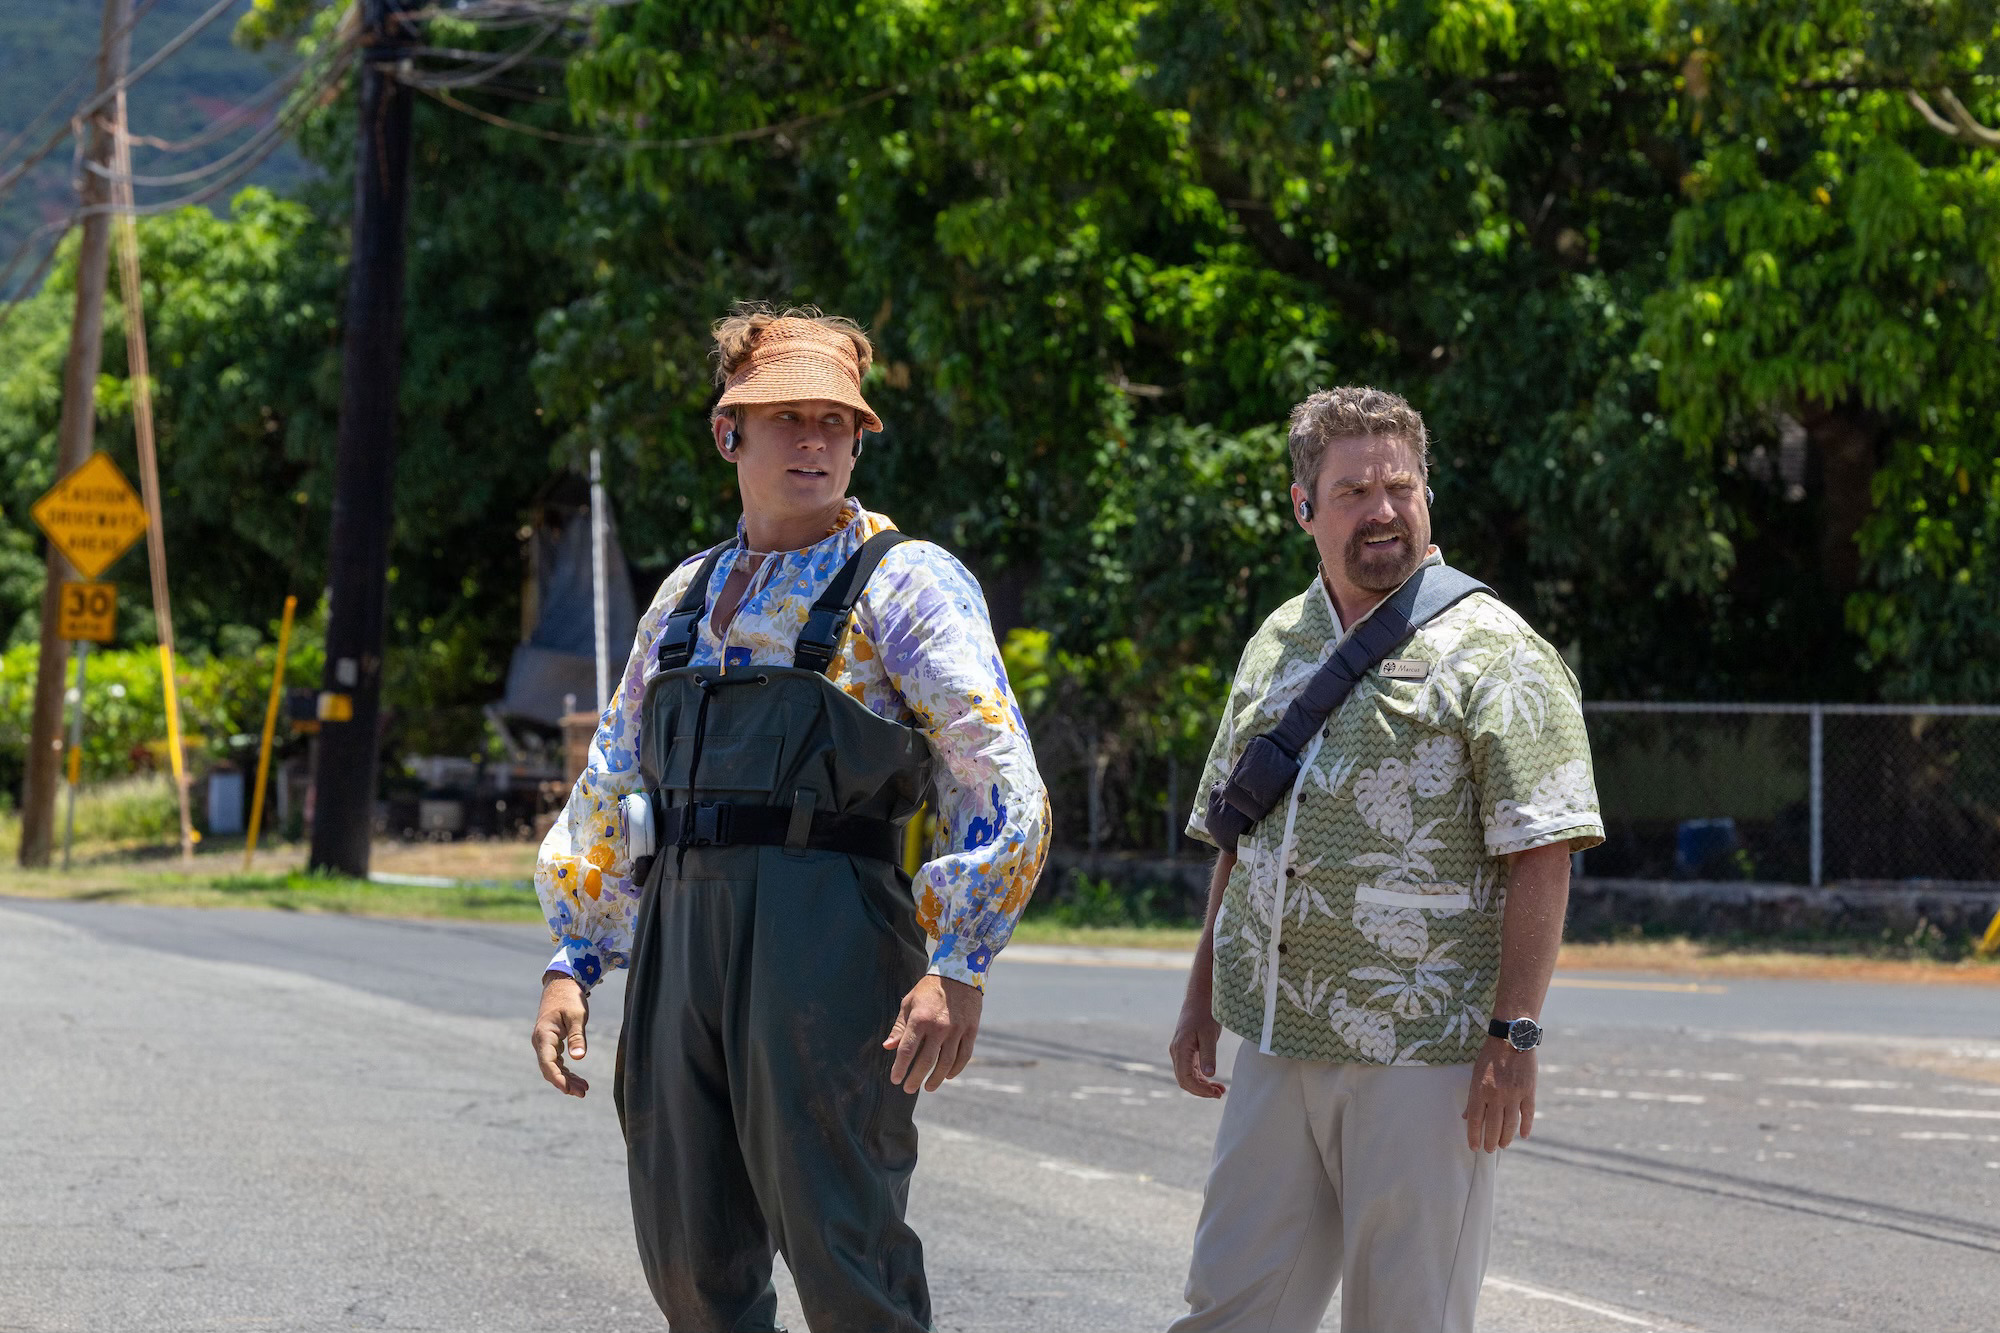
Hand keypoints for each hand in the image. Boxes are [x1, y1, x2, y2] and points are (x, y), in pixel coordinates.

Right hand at [532, 971, 590, 1097]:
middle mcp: (541, 1042)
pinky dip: (566, 1071)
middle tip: (583, 1093)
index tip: (567, 1089)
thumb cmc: (569, 998)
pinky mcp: (551, 1044)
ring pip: (554, 1067)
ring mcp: (545, 1044)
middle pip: (550, 1068)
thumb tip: (578, 1058)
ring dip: (567, 1079)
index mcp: (544, 1034)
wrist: (561, 985)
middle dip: (565, 1082)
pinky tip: (578, 1080)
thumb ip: (577, 1037)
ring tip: (584, 1090)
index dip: (557, 1078)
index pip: (547, 1062)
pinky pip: (557, 1062)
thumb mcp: (577, 1015)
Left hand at [883, 974, 982, 1093]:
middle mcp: (939, 1027)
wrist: (960, 973)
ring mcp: (957, 1030)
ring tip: (928, 1087)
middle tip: (908, 1089)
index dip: (900, 1067)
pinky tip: (948, 1076)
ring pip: (946, 1062)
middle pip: (926, 1061)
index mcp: (920, 1019)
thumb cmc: (929, 989)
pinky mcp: (971, 1030)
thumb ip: (900, 1026)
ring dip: (936, 1078)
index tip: (895, 1079)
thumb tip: (888, 1047)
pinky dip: (956, 1068)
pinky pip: (964, 1055)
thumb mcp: (909, 1003)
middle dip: (915, 1078)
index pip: (907, 1050)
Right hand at [1169, 993, 1225, 1097]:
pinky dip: (1201, 1078)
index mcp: (1180, 1049)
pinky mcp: (1186, 1051)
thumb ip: (1208, 1055)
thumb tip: (1209, 1075)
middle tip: (1220, 1094)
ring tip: (1220, 1090)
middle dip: (1201, 1090)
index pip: (1186, 1078)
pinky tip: (1214, 1081)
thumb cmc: (1204, 1014)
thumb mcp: (1209, 1034)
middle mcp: (1177, 1052)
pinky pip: (1190, 1070)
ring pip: (1187, 1077)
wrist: (1199, 999)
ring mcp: (1180, 1052)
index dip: (1200, 1089)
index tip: (1216, 1093)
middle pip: (1184, 1081)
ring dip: (1202, 1086)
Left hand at [1463, 1037, 1535, 1150]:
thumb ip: (1473, 1098)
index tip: (1474, 1147)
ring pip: (1510, 1124)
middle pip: (1493, 1126)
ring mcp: (1514, 1095)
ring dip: (1506, 1138)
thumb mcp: (1476, 1074)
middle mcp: (1496, 1095)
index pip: (1476, 1121)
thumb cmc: (1490, 1056)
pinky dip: (1526, 1127)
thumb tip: (1467, 1117)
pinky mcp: (1529, 1092)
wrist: (1512, 1039)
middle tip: (1489, 1149)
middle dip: (1490, 1141)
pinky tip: (1523, 1136)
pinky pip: (1528, 1114)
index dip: (1474, 1136)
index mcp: (1480, 1090)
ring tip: (1502, 1145)